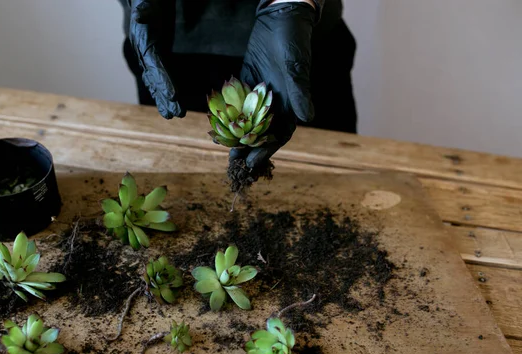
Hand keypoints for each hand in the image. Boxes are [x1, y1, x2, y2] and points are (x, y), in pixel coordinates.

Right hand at [128, 0, 184, 118]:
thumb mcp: (145, 4)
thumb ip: (143, 12)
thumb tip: (140, 15)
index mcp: (142, 43)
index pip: (154, 66)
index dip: (164, 81)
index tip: (174, 95)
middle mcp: (144, 54)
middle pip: (156, 79)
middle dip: (166, 97)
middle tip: (178, 114)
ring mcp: (150, 57)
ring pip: (157, 82)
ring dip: (166, 99)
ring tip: (176, 115)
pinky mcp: (158, 56)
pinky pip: (161, 76)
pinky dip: (165, 90)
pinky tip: (171, 102)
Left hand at [231, 2, 315, 167]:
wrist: (280, 17)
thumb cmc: (292, 40)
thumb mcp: (295, 65)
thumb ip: (299, 91)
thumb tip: (308, 117)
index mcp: (291, 103)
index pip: (279, 133)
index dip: (267, 150)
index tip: (254, 163)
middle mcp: (276, 103)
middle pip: (262, 132)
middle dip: (249, 148)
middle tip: (235, 163)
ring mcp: (260, 95)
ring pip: (248, 121)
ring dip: (238, 136)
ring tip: (225, 151)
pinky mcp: (247, 84)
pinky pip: (238, 105)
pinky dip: (229, 116)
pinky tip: (218, 126)